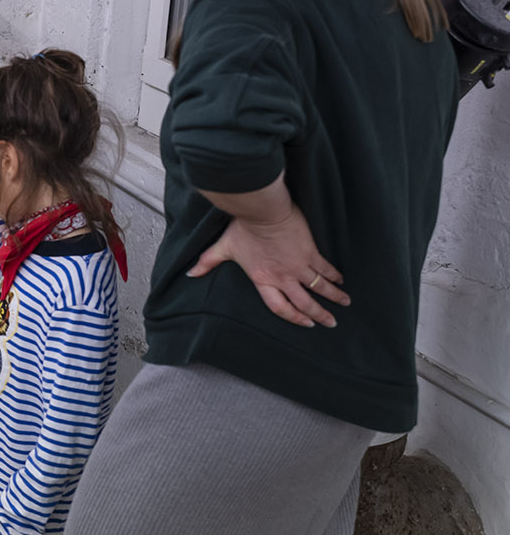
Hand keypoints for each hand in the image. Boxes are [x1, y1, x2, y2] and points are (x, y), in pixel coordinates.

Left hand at [187, 202, 348, 327]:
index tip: (305, 323)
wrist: (262, 211)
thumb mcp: (222, 248)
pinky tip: (341, 281)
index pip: (280, 308)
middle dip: (319, 315)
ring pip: (320, 288)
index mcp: (263, 280)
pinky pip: (325, 269)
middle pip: (305, 303)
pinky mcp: (310, 252)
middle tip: (331, 323)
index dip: (293, 318)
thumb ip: (207, 262)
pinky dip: (334, 276)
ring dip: (333, 297)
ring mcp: (299, 266)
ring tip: (345, 304)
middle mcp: (283, 277)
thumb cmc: (242, 229)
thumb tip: (190, 273)